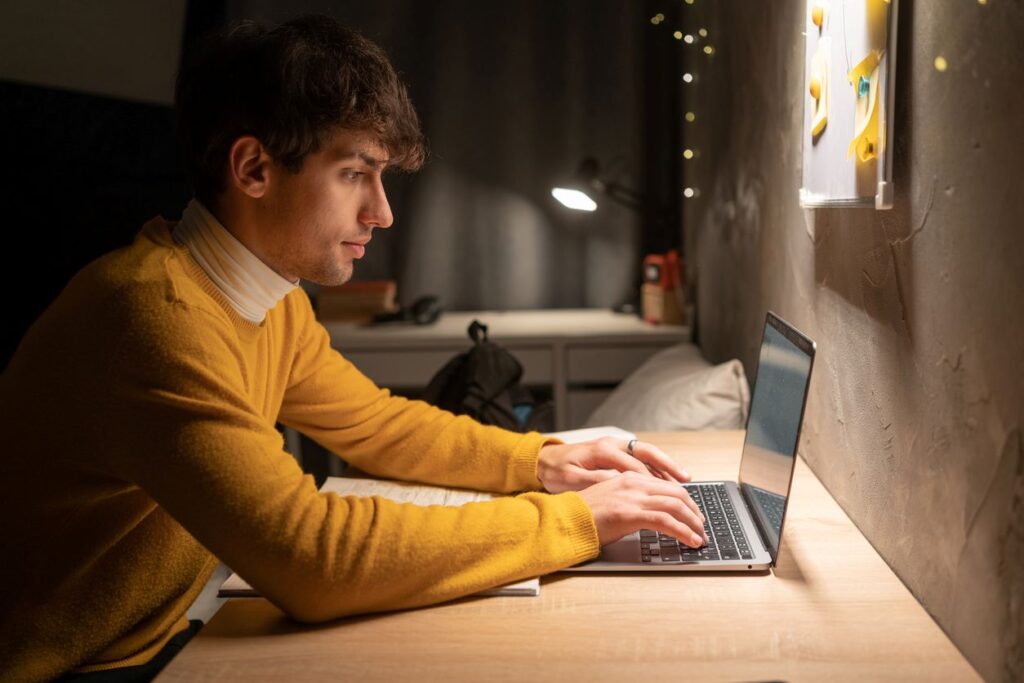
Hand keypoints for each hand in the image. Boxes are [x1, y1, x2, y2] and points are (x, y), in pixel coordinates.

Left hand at [536, 437, 690, 493]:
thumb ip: (595, 481)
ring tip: (684, 482)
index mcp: (602, 450)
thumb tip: (618, 484)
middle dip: (668, 466)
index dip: (651, 481)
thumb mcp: (570, 479)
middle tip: (686, 481)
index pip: (634, 465)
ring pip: (648, 454)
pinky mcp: (615, 453)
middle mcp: (612, 444)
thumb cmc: (555, 472)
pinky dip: (656, 468)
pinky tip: (666, 480)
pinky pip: (641, 458)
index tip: (665, 495)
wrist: (542, 460)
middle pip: (647, 453)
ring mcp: (615, 446)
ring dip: (666, 467)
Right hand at [577, 472, 706, 546]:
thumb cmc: (583, 515)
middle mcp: (633, 483)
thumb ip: (630, 502)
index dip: (685, 500)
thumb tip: (650, 515)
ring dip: (693, 523)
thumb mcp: (610, 501)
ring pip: (676, 505)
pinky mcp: (631, 513)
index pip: (666, 485)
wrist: (565, 520)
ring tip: (701, 537)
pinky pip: (666, 520)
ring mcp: (632, 497)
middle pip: (676, 493)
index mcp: (629, 478)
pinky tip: (691, 541)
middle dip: (694, 511)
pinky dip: (683, 531)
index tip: (692, 513)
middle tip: (701, 526)